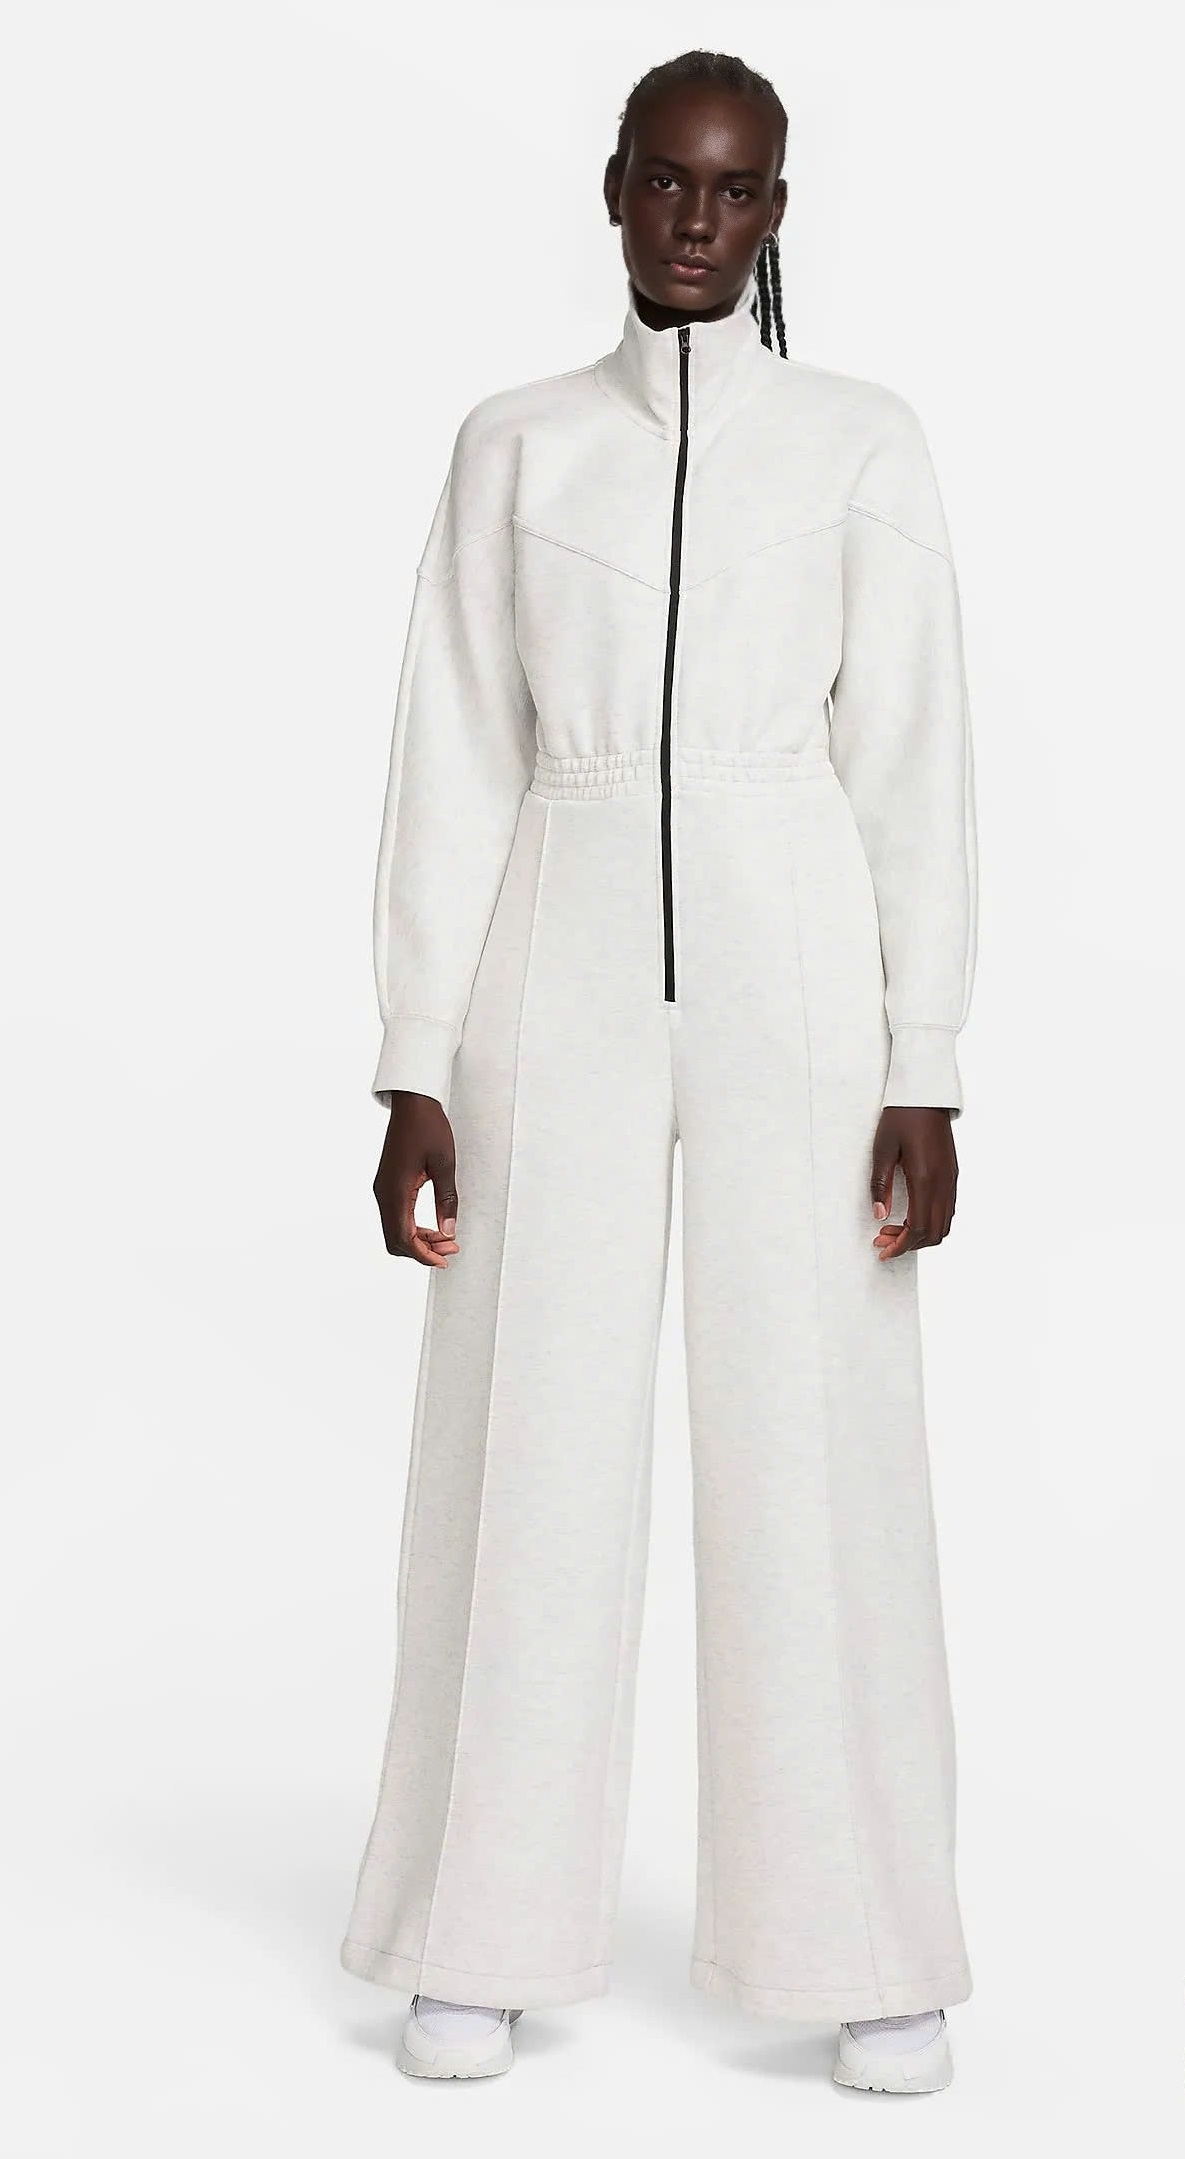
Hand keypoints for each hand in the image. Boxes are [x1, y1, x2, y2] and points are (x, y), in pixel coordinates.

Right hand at [373, 1092, 460, 1266]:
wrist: (412, 1103)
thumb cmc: (428, 1127)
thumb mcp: (445, 1163)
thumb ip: (447, 1199)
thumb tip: (449, 1231)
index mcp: (395, 1190)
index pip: (403, 1237)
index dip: (423, 1255)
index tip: (443, 1260)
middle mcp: (384, 1193)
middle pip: (396, 1240)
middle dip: (422, 1251)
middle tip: (450, 1249)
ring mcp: (383, 1189)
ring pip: (395, 1230)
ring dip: (418, 1240)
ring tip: (446, 1238)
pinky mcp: (387, 1185)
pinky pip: (396, 1217)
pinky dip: (413, 1227)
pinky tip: (434, 1226)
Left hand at [870, 1106, 957, 1259]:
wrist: (926, 1094)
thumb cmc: (901, 1118)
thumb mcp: (883, 1150)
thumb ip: (881, 1184)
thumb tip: (879, 1215)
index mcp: (925, 1179)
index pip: (918, 1228)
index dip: (901, 1246)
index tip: (883, 1251)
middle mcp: (943, 1183)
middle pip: (934, 1233)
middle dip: (909, 1245)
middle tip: (883, 1240)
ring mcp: (951, 1179)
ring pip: (945, 1224)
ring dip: (921, 1235)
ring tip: (895, 1230)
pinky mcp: (952, 1174)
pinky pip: (948, 1209)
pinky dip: (932, 1222)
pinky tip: (911, 1215)